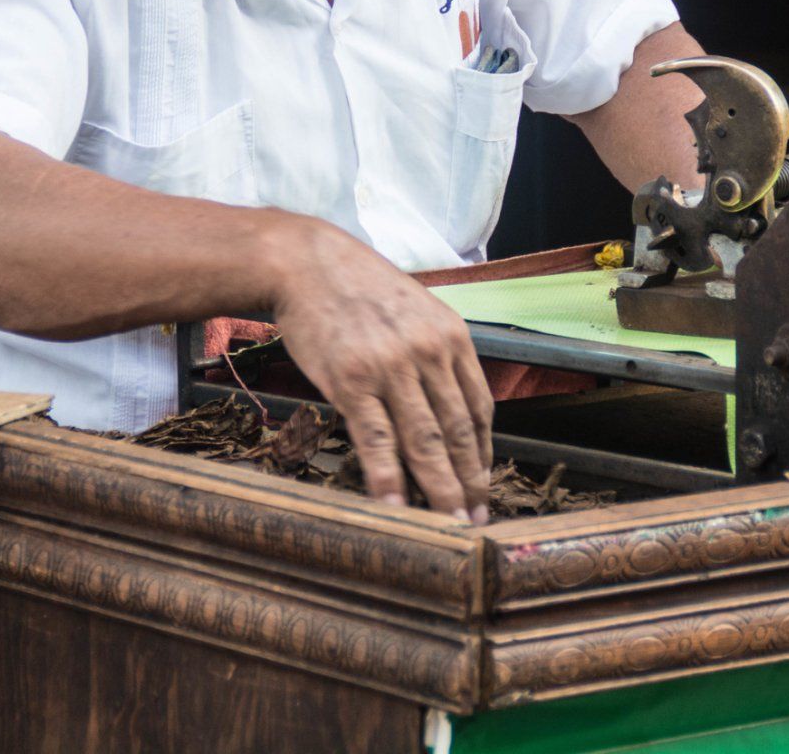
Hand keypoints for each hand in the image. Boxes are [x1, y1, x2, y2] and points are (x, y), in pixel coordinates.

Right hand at [267, 218, 492, 523]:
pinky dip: (389, 480)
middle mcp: (428, 353)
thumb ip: (434, 352)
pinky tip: (396, 509)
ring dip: (440, 490)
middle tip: (478, 522)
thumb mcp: (414, 309)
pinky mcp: (351, 381)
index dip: (482, 452)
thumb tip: (447, 402)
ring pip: (425, 441)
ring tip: (450, 526)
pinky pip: (377, 440)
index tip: (483, 481)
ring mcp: (390, 368)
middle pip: (457, 431)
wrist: (305, 263)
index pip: (478, 407)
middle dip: (470, 481)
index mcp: (451, 336)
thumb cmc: (357, 287)